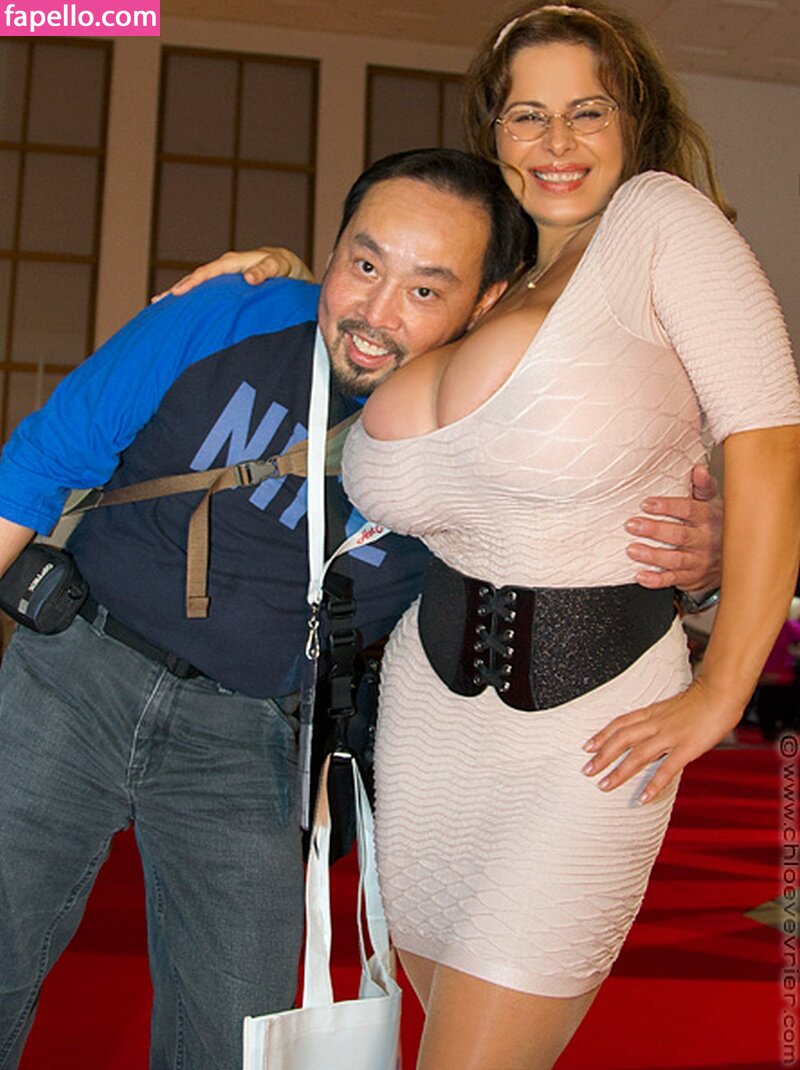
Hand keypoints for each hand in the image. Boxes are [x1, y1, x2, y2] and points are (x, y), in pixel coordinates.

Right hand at [151, 247, 313, 301]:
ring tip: (158, 305)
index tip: (177, 294)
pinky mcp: (225, 289)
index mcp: (235, 262)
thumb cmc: (286, 268)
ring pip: (198, 286)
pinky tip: (180, 311)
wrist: (290, 268)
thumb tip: (249, 278)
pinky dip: (191, 299)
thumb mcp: (280, 267)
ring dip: (179, 294)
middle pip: (196, 278)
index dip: (193, 282)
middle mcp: (225, 269)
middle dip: (177, 289)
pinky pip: (206, 293)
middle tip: (157, 302)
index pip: (208, 272)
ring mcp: (223, 279)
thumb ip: (266, 270)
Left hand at [581, 679, 739, 803]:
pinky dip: (653, 784)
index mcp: (653, 711)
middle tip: (587, 770)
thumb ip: (661, 719)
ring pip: (637, 755)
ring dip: (619, 772)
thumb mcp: (673, 706)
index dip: (602, 735)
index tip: (587, 747)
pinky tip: (643, 798)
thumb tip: (653, 732)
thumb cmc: (702, 699)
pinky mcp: (686, 747)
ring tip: (604, 786)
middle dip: (602, 756)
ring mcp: (670, 735)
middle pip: (621, 739)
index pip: (620, 723)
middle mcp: (656, 723)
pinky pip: (666, 768)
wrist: (722, 692)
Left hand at [626, 465, 721, 591]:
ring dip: (652, 556)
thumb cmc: (716, 525)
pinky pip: (673, 580)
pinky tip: (641, 576)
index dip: (668, 507)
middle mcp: (706, 540)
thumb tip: (699, 468)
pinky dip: (656, 580)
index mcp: (710, 518)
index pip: (689, 510)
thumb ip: (703, 487)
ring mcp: (700, 560)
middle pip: (680, 535)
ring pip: (675, 559)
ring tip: (632, 549)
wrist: (732, 558)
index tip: (647, 504)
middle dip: (655, 530)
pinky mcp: (692, 577)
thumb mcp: (713, 503)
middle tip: (632, 525)